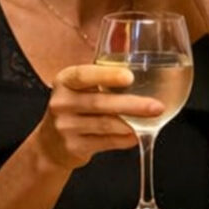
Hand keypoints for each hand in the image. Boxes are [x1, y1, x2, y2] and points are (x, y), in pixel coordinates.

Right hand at [33, 65, 164, 169]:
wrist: (50, 144)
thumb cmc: (76, 107)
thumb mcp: (80, 87)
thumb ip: (104, 76)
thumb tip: (146, 60)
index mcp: (65, 80)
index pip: (83, 75)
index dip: (106, 75)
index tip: (129, 76)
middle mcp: (61, 102)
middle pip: (99, 103)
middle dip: (132, 105)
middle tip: (158, 106)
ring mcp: (65, 127)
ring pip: (106, 125)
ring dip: (133, 123)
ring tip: (154, 119)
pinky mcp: (74, 147)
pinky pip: (106, 142)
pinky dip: (126, 139)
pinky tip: (138, 134)